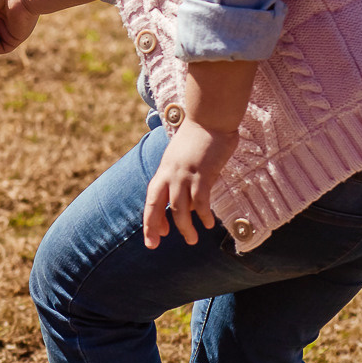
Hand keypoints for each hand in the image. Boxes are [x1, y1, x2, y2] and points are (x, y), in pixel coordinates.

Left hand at [141, 59, 260, 248]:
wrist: (210, 117)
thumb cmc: (199, 137)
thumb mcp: (182, 157)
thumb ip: (181, 177)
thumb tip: (187, 201)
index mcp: (164, 170)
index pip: (151, 199)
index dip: (151, 219)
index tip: (156, 235)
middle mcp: (170, 174)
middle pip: (157, 205)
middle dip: (153, 227)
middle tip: (154, 245)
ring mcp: (185, 174)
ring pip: (178, 208)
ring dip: (184, 227)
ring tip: (191, 240)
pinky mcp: (203, 173)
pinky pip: (200, 200)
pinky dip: (202, 214)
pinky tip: (208, 223)